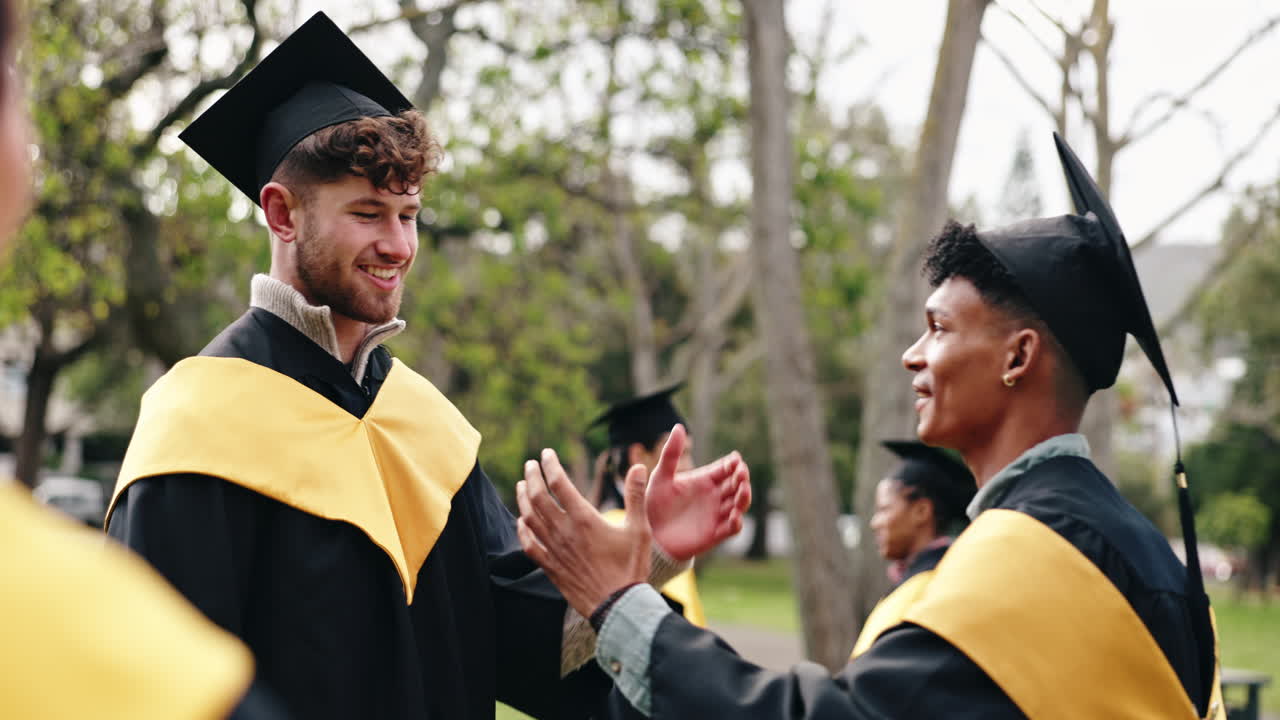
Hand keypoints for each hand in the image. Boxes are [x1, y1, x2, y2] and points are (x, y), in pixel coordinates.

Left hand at [516, 448, 651, 617]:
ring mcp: (554, 550)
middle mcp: (564, 531)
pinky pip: (529, 545)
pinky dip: (522, 530)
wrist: (618, 605)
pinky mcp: (551, 567)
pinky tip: (522, 522)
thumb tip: (639, 466)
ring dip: (523, 499)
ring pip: (529, 518)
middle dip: (532, 477)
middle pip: (538, 497)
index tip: (546, 454)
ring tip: (521, 485)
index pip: (559, 483)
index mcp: (584, 518)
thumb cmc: (631, 567)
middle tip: (530, 465)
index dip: (550, 465)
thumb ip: (636, 496)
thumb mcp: (640, 529)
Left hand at [646, 424, 751, 560]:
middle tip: (741, 472)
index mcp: (704, 480)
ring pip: (738, 504)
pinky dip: (736, 522)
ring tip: (743, 489)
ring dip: (744, 497)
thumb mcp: (660, 476)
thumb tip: (679, 426)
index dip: (732, 464)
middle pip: (736, 484)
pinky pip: (731, 528)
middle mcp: (714, 496)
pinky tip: (734, 516)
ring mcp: (716, 515)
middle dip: (741, 477)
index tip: (735, 459)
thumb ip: (670, 453)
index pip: (725, 469)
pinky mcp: (714, 534)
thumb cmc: (653, 504)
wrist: (649, 535)